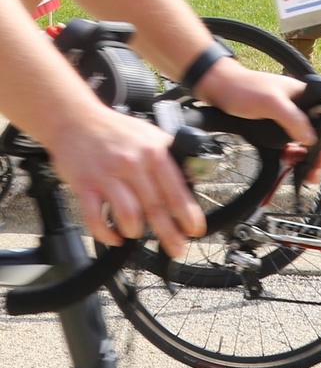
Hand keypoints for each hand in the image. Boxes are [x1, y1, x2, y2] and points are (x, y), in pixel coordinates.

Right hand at [47, 107, 205, 258]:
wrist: (77, 120)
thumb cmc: (117, 131)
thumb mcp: (151, 135)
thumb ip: (169, 157)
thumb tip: (191, 180)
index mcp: (154, 152)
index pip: (176, 188)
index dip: (188, 213)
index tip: (195, 229)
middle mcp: (133, 164)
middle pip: (155, 206)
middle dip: (169, 232)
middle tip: (177, 247)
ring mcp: (108, 175)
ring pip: (128, 215)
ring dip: (135, 230)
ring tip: (138, 233)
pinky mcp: (85, 186)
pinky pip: (96, 218)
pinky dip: (106, 233)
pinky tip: (114, 237)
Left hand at [195, 60, 320, 182]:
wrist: (221, 87)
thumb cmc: (245, 88)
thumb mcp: (271, 102)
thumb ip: (293, 119)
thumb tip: (311, 139)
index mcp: (307, 97)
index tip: (319, 163)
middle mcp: (302, 107)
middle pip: (319, 135)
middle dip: (318, 157)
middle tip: (312, 175)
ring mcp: (290, 117)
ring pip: (307, 142)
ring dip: (306, 159)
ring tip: (303, 174)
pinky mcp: (279, 126)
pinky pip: (292, 144)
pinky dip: (293, 156)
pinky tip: (289, 162)